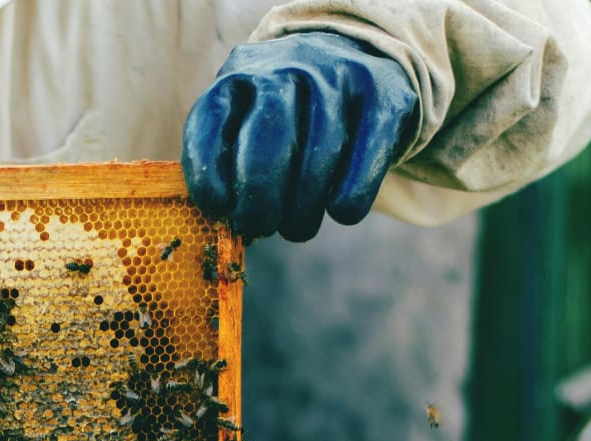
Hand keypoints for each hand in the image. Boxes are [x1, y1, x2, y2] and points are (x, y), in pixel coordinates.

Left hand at [183, 33, 417, 241]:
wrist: (358, 62)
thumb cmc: (288, 117)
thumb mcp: (247, 122)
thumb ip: (229, 166)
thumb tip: (226, 226)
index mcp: (237, 78)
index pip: (209, 124)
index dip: (207, 176)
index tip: (217, 210)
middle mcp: (285, 68)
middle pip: (267, 140)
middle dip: (259, 198)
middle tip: (259, 228)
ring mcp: (337, 76)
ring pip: (320, 154)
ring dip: (304, 208)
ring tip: (298, 228)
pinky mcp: (383, 94)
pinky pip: (367, 155)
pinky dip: (351, 194)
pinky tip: (341, 212)